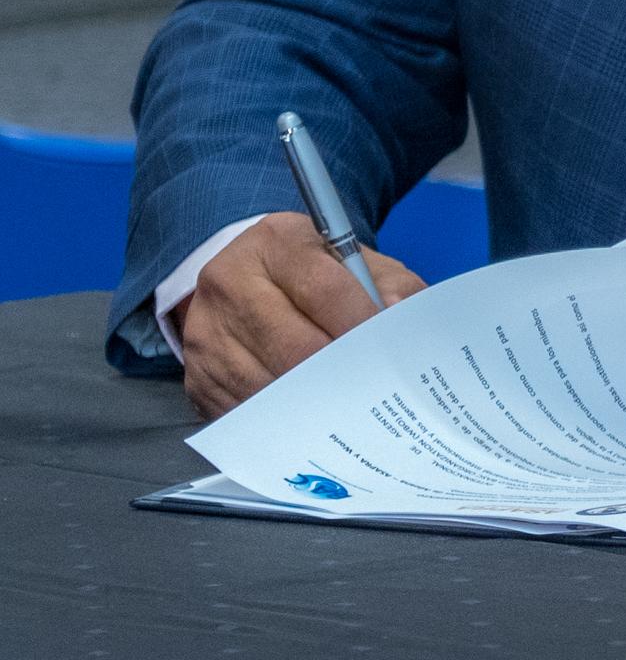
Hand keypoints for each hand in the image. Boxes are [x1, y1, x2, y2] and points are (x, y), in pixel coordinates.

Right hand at [176, 216, 425, 419]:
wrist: (247, 283)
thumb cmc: (315, 274)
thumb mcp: (358, 262)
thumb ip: (391, 285)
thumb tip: (395, 316)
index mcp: (276, 242)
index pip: (325, 290)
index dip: (362, 327)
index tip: (387, 351)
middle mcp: (229, 280)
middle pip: (296, 346)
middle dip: (341, 372)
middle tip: (373, 388)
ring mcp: (206, 330)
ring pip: (271, 384)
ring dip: (315, 401)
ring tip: (347, 402)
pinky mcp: (197, 374)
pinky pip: (248, 409)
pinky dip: (285, 418)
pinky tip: (310, 413)